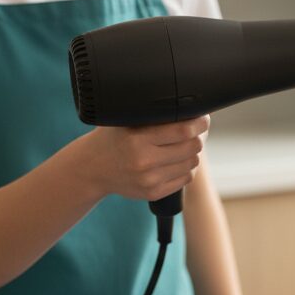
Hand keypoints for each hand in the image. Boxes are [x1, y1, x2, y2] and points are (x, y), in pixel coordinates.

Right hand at [78, 114, 209, 201]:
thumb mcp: (125, 119)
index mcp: (138, 138)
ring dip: (192, 153)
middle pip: (192, 147)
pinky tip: (174, 161)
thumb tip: (186, 101)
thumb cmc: (113, 138)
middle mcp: (144, 161)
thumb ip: (152, 112)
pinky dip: (185, 168)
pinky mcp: (153, 193)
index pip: (184, 130)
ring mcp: (149, 180)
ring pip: (191, 163)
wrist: (92, 169)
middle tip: (195, 130)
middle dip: (198, 137)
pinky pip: (185, 178)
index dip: (200, 123)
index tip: (203, 118)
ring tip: (182, 145)